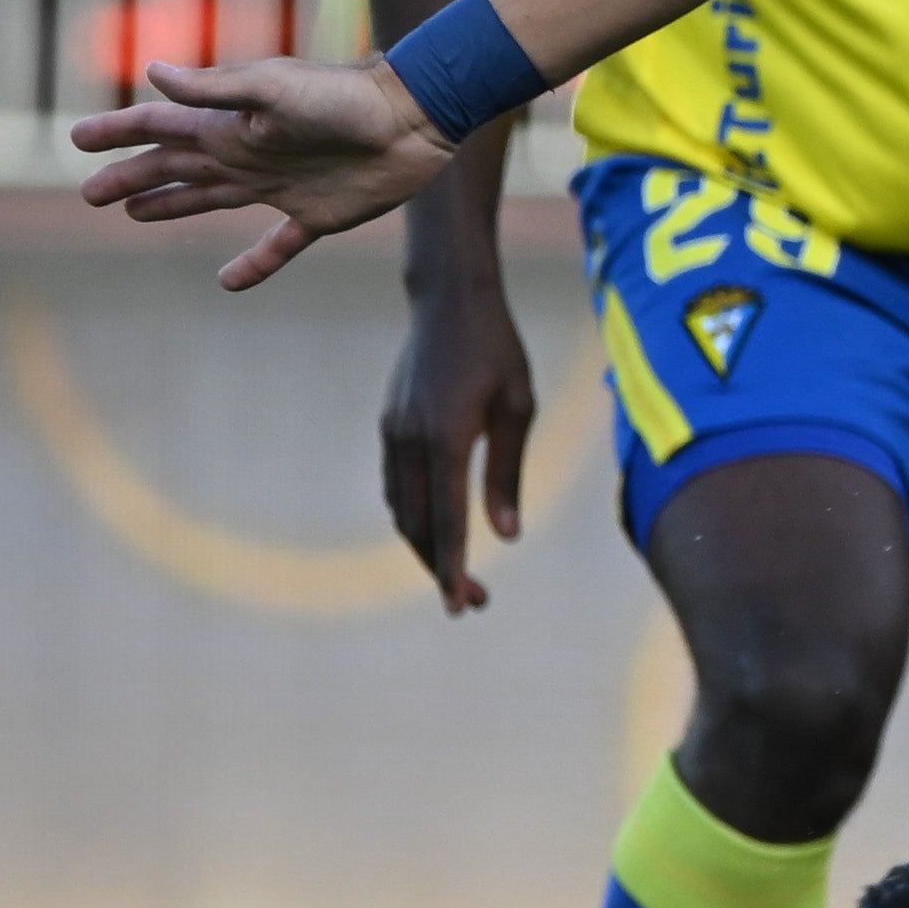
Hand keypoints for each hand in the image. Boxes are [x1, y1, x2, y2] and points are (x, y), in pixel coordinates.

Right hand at [70, 55, 456, 287]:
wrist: (415, 118)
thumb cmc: (345, 96)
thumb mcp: (273, 87)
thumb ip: (214, 89)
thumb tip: (152, 73)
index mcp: (231, 123)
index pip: (160, 127)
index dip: (118, 133)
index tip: (77, 140)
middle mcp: (248, 152)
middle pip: (174, 167)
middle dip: (130, 178)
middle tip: (89, 194)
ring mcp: (280, 185)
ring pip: (210, 199)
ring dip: (170, 206)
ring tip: (134, 214)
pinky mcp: (317, 214)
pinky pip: (276, 245)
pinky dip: (253, 265)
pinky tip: (228, 283)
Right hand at [380, 267, 536, 610]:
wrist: (449, 301)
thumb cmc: (497, 350)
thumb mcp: (518, 408)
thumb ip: (507, 474)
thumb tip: (508, 536)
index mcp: (447, 436)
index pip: (446, 519)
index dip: (454, 568)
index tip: (461, 606)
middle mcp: (411, 439)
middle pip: (417, 526)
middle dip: (441, 569)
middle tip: (474, 602)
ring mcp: (394, 433)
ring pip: (402, 511)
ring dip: (426, 548)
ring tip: (460, 575)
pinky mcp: (390, 427)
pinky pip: (397, 488)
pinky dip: (414, 518)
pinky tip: (437, 531)